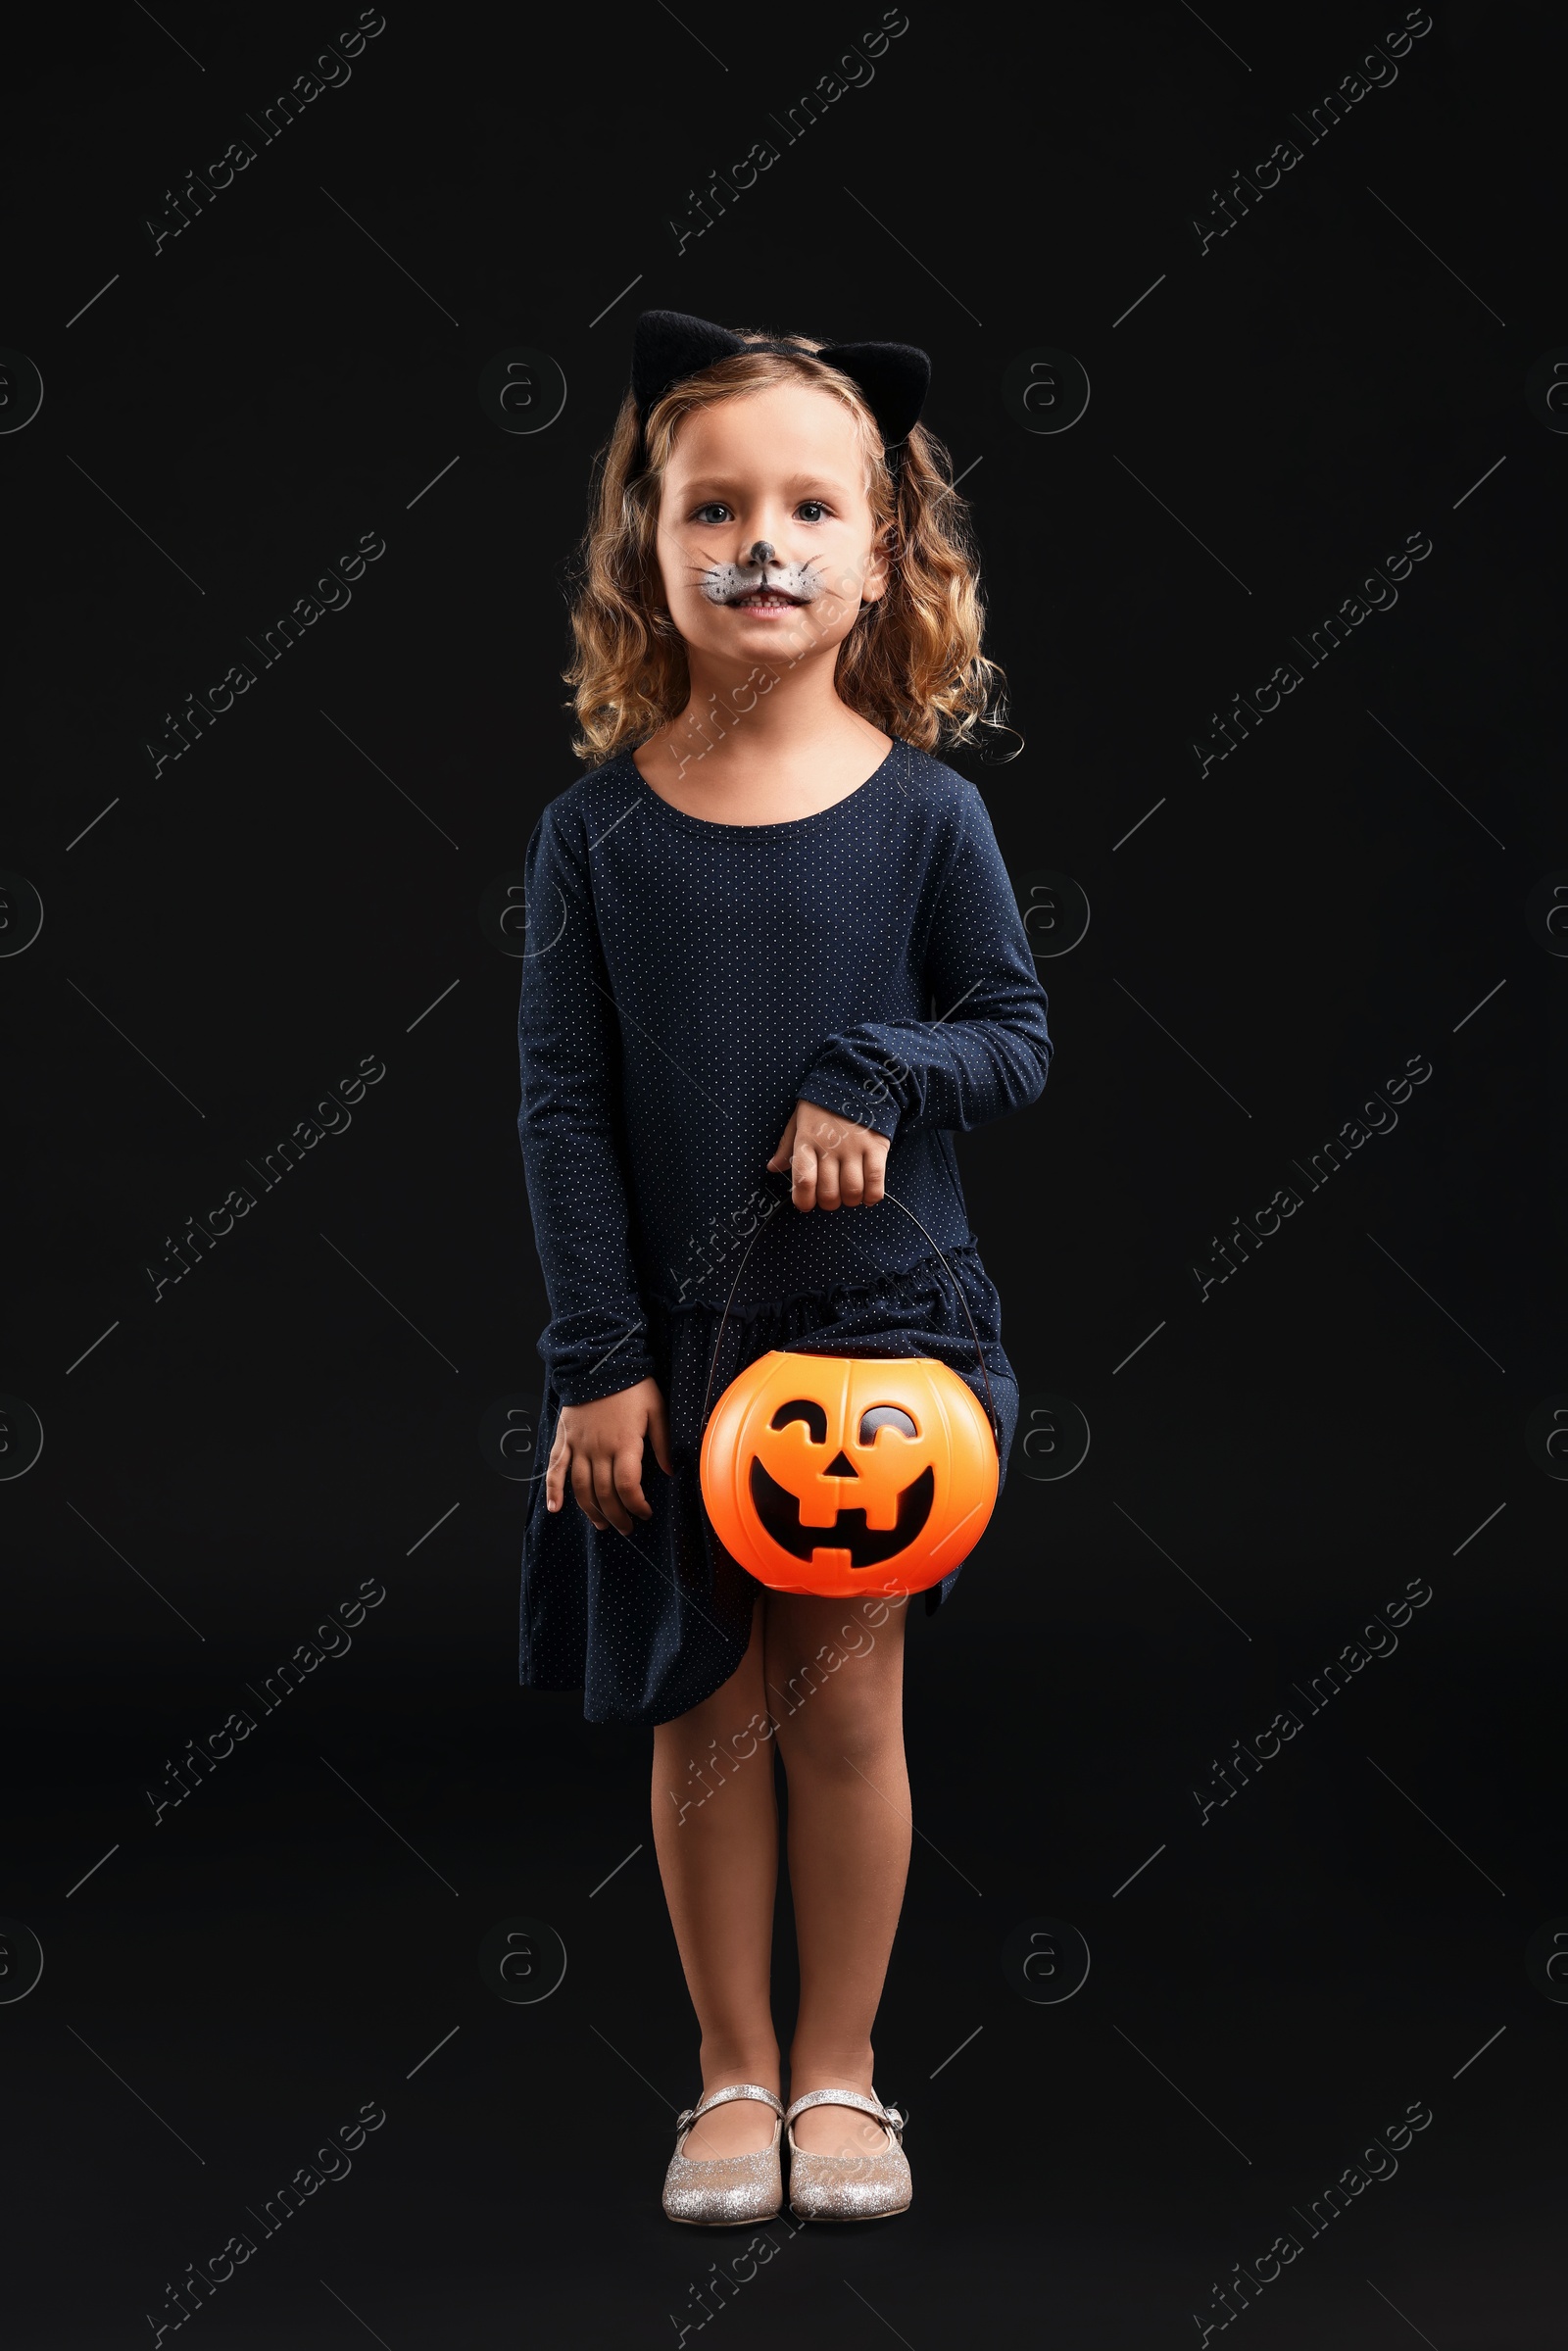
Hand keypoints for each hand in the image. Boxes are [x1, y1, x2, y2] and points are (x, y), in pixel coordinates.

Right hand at [546, 1377, 671, 1533]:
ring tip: (602, 1525)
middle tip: (627, 1528)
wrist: (600, 1361)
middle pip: (604, 1493)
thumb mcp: (657, 1409)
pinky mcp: (564, 1439)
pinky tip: (555, 1509)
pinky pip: (555, 1469)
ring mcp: (578, 1445)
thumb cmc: (633, 1385)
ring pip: (581, 1488)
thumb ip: (663, 1442)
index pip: (627, 1487)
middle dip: (617, 1516)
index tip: (646, 1513)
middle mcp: (598, 1449)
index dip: (636, 1506)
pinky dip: (553, 1491)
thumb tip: (669, 1471)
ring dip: (591, 1510)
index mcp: (624, 1443)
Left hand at [767, 1097, 888, 1210]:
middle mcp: (830, 1146)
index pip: (803, 1181)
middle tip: (830, 1198)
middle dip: (828, 1204)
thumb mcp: (799, 1120)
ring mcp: (854, 1147)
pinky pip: (876, 1181)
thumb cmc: (822, 1104)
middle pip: (828, 1193)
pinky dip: (872, 1196)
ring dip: (850, 1201)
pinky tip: (867, 1195)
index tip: (806, 1204)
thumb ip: (787, 1146)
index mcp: (806, 1140)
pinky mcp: (876, 1146)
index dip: (804, 1201)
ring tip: (849, 1194)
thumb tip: (772, 1168)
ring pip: (852, 1191)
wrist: (855, 1079)